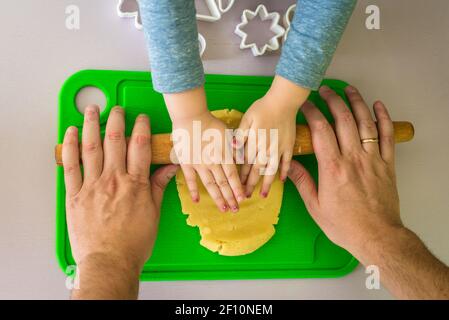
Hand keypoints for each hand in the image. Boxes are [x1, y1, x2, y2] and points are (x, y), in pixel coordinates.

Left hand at [62, 105, 177, 298]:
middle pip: (115, 140)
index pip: (139, 146)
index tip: (141, 118)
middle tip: (118, 109)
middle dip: (117, 120)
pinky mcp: (75, 195)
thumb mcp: (154, 213)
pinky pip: (71, 166)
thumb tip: (171, 167)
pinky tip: (70, 133)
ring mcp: (92, 185)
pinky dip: (69, 147)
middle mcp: (114, 179)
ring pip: (91, 147)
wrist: (109, 262)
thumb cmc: (134, 242)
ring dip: (91, 125)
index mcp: (136, 184)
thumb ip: (159, 186)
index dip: (141, 127)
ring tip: (92, 109)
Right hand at [165, 87, 244, 211]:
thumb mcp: (228, 133)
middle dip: (230, 198)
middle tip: (236, 209)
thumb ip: (235, 147)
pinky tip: (197, 201)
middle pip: (223, 184)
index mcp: (224, 155)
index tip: (242, 199)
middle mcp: (212, 162)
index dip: (238, 189)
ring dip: (217, 198)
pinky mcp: (186, 163)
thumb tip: (242, 160)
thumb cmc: (210, 122)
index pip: (233, 176)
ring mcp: (199, 164)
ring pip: (210, 185)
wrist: (190, 117)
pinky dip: (194, 191)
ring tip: (223, 209)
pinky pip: (191, 180)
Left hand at [236, 75, 309, 197]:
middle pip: (257, 170)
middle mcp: (266, 149)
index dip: (240, 176)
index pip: (245, 164)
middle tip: (245, 196)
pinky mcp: (289, 146)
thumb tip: (233, 149)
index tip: (236, 186)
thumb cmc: (263, 108)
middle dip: (250, 184)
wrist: (284, 101)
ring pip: (271, 170)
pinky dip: (284, 172)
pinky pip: (287, 162)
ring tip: (263, 195)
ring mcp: (279, 149)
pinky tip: (282, 181)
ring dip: (266, 183)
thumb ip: (240, 135)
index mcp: (254, 143)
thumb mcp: (247, 118)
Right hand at [287, 85, 402, 258]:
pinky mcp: (387, 164)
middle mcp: (353, 158)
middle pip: (343, 120)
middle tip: (324, 90)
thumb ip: (303, 182)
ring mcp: (372, 159)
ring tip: (348, 89)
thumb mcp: (316, 207)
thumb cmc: (344, 225)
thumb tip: (288, 166)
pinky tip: (378, 106)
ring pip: (365, 123)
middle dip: (332, 100)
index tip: (305, 104)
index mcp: (333, 168)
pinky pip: (387, 136)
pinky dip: (384, 119)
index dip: (312, 113)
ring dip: (357, 103)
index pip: (321, 130)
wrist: (377, 237)